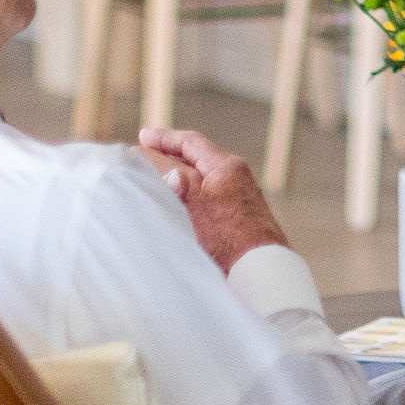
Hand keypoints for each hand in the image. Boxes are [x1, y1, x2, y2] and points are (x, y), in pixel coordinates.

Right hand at [138, 128, 289, 271]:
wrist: (260, 269)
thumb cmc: (228, 236)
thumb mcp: (193, 203)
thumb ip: (173, 179)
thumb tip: (150, 156)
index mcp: (226, 166)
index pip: (191, 143)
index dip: (165, 138)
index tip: (144, 136)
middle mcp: (236, 175)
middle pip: (197, 157)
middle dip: (170, 155)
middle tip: (145, 153)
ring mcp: (239, 195)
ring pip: (202, 177)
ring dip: (178, 175)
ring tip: (155, 176)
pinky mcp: (238, 215)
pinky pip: (209, 194)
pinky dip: (189, 192)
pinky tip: (177, 203)